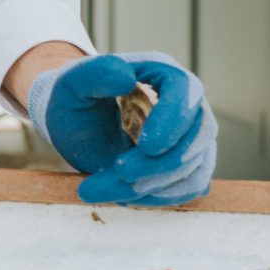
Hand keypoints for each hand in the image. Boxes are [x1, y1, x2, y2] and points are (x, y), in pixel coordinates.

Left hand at [23, 51, 216, 207]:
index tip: (146, 146)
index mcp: (163, 74)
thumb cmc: (74, 98)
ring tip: (100, 186)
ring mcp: (192, 137)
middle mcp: (187, 105)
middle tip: (118, 170)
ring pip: (192, 167)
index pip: (187, 92)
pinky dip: (155, 196)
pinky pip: (187, 187)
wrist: (73, 124)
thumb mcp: (72, 82)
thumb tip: (125, 75)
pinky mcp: (188, 166)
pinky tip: (118, 192)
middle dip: (159, 163)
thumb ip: (94, 73)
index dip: (173, 121)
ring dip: (149, 184)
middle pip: (197, 136)